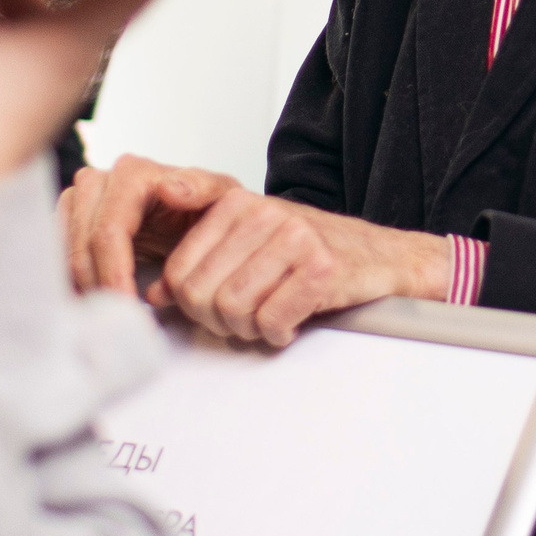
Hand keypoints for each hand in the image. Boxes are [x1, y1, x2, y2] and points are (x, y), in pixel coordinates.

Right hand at [62, 154, 241, 294]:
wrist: (198, 220)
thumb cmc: (212, 209)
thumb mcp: (223, 197)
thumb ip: (202, 189)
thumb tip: (167, 188)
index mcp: (133, 173)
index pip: (108, 231)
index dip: (113, 273)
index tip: (127, 306)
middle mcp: (99, 180)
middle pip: (80, 242)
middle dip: (97, 283)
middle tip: (117, 316)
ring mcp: (79, 199)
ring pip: (63, 249)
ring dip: (81, 283)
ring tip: (107, 311)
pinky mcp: (70, 220)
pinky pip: (57, 253)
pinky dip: (71, 279)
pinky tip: (92, 300)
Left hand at [135, 181, 450, 346]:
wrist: (380, 256)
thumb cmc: (311, 252)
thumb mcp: (248, 247)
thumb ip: (199, 265)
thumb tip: (154, 296)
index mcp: (235, 204)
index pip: (178, 272)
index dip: (190, 305)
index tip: (214, 308)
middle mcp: (263, 213)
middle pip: (201, 294)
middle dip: (218, 321)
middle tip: (244, 318)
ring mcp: (294, 238)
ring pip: (233, 310)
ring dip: (249, 329)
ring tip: (268, 317)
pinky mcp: (321, 268)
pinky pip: (272, 321)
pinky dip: (279, 332)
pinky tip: (291, 320)